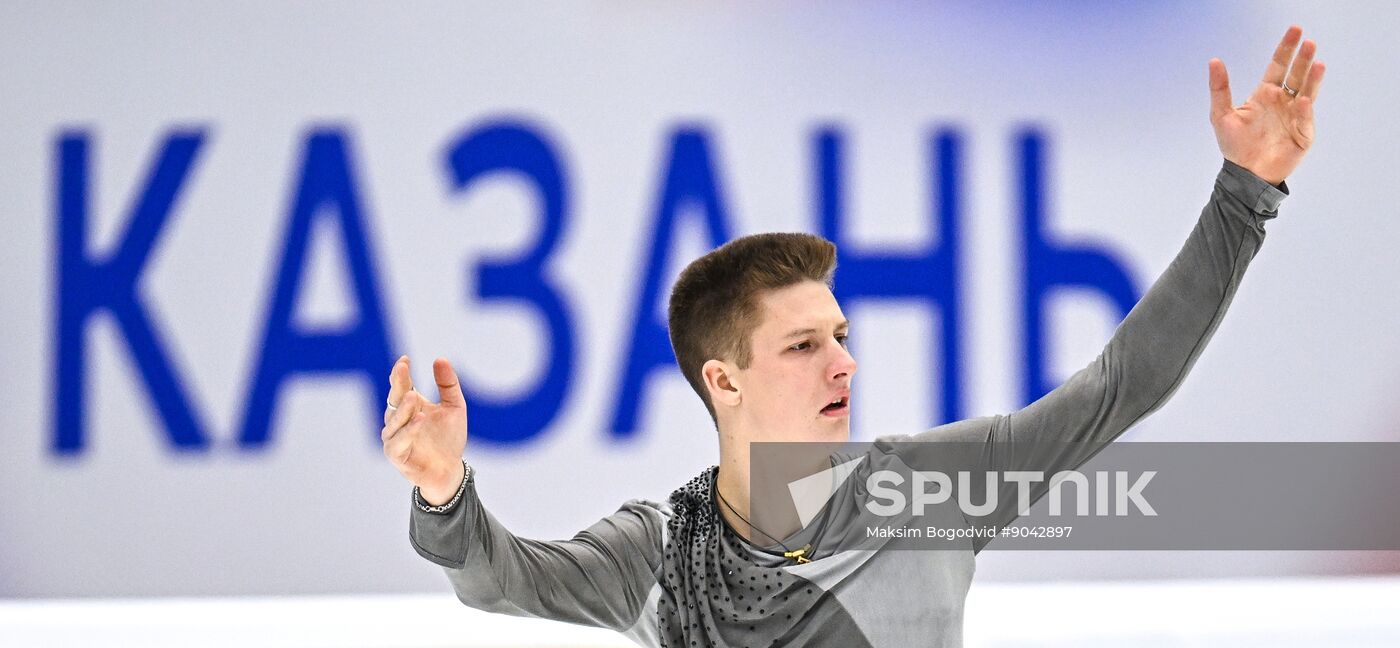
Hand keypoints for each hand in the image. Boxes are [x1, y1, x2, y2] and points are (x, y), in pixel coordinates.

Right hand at [382, 356, 468, 504]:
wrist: (450, 470)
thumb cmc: (448, 438)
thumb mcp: (454, 407)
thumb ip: (448, 384)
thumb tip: (440, 359)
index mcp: (409, 405)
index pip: (401, 385)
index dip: (401, 372)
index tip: (405, 359)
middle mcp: (398, 419)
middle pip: (395, 399)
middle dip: (398, 384)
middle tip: (402, 369)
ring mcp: (394, 437)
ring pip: (394, 420)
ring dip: (403, 409)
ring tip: (413, 396)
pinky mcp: (396, 455)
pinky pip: (398, 441)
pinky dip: (408, 431)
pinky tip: (419, 420)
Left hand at [1209, 25, 1326, 184]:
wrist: (1245, 174)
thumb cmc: (1234, 145)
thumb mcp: (1221, 114)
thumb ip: (1219, 88)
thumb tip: (1214, 60)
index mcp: (1266, 94)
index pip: (1278, 65)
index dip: (1286, 48)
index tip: (1295, 30)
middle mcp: (1283, 101)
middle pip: (1296, 75)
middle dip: (1303, 59)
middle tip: (1309, 42)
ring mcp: (1295, 116)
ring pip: (1306, 92)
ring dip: (1312, 78)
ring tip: (1318, 62)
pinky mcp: (1303, 134)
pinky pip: (1304, 119)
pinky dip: (1303, 110)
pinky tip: (1300, 100)